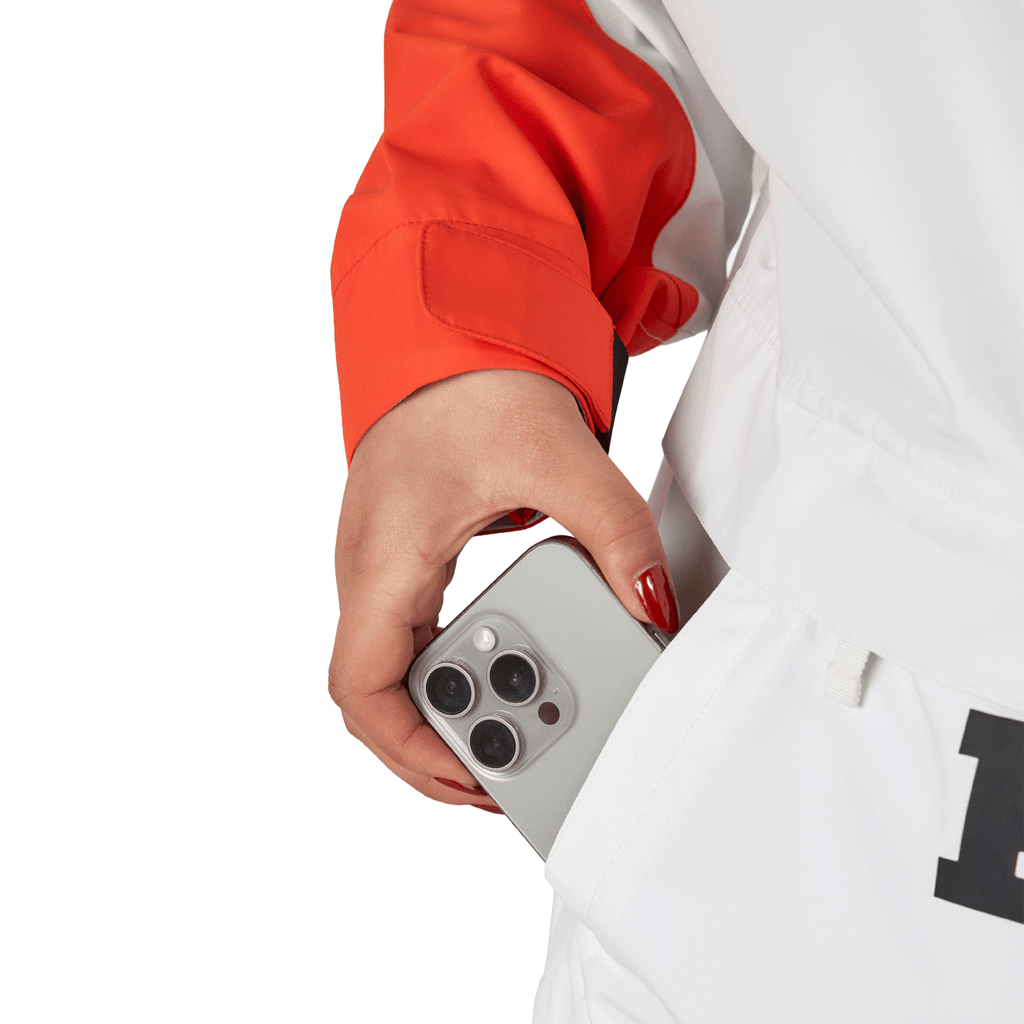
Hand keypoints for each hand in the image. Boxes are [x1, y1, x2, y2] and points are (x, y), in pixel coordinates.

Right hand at [329, 369, 678, 807]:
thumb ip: (616, 533)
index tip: (475, 773)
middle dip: (448, 740)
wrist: (447, 339)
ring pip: (398, 674)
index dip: (409, 750)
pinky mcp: (405, 564)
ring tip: (523, 720)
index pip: (359, 688)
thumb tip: (651, 608)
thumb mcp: (558, 457)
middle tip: (519, 757)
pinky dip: (456, 674)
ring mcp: (382, 573)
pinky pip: (416, 643)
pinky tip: (505, 675)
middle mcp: (368, 575)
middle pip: (384, 698)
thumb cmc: (472, 387)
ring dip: (457, 708)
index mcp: (385, 560)